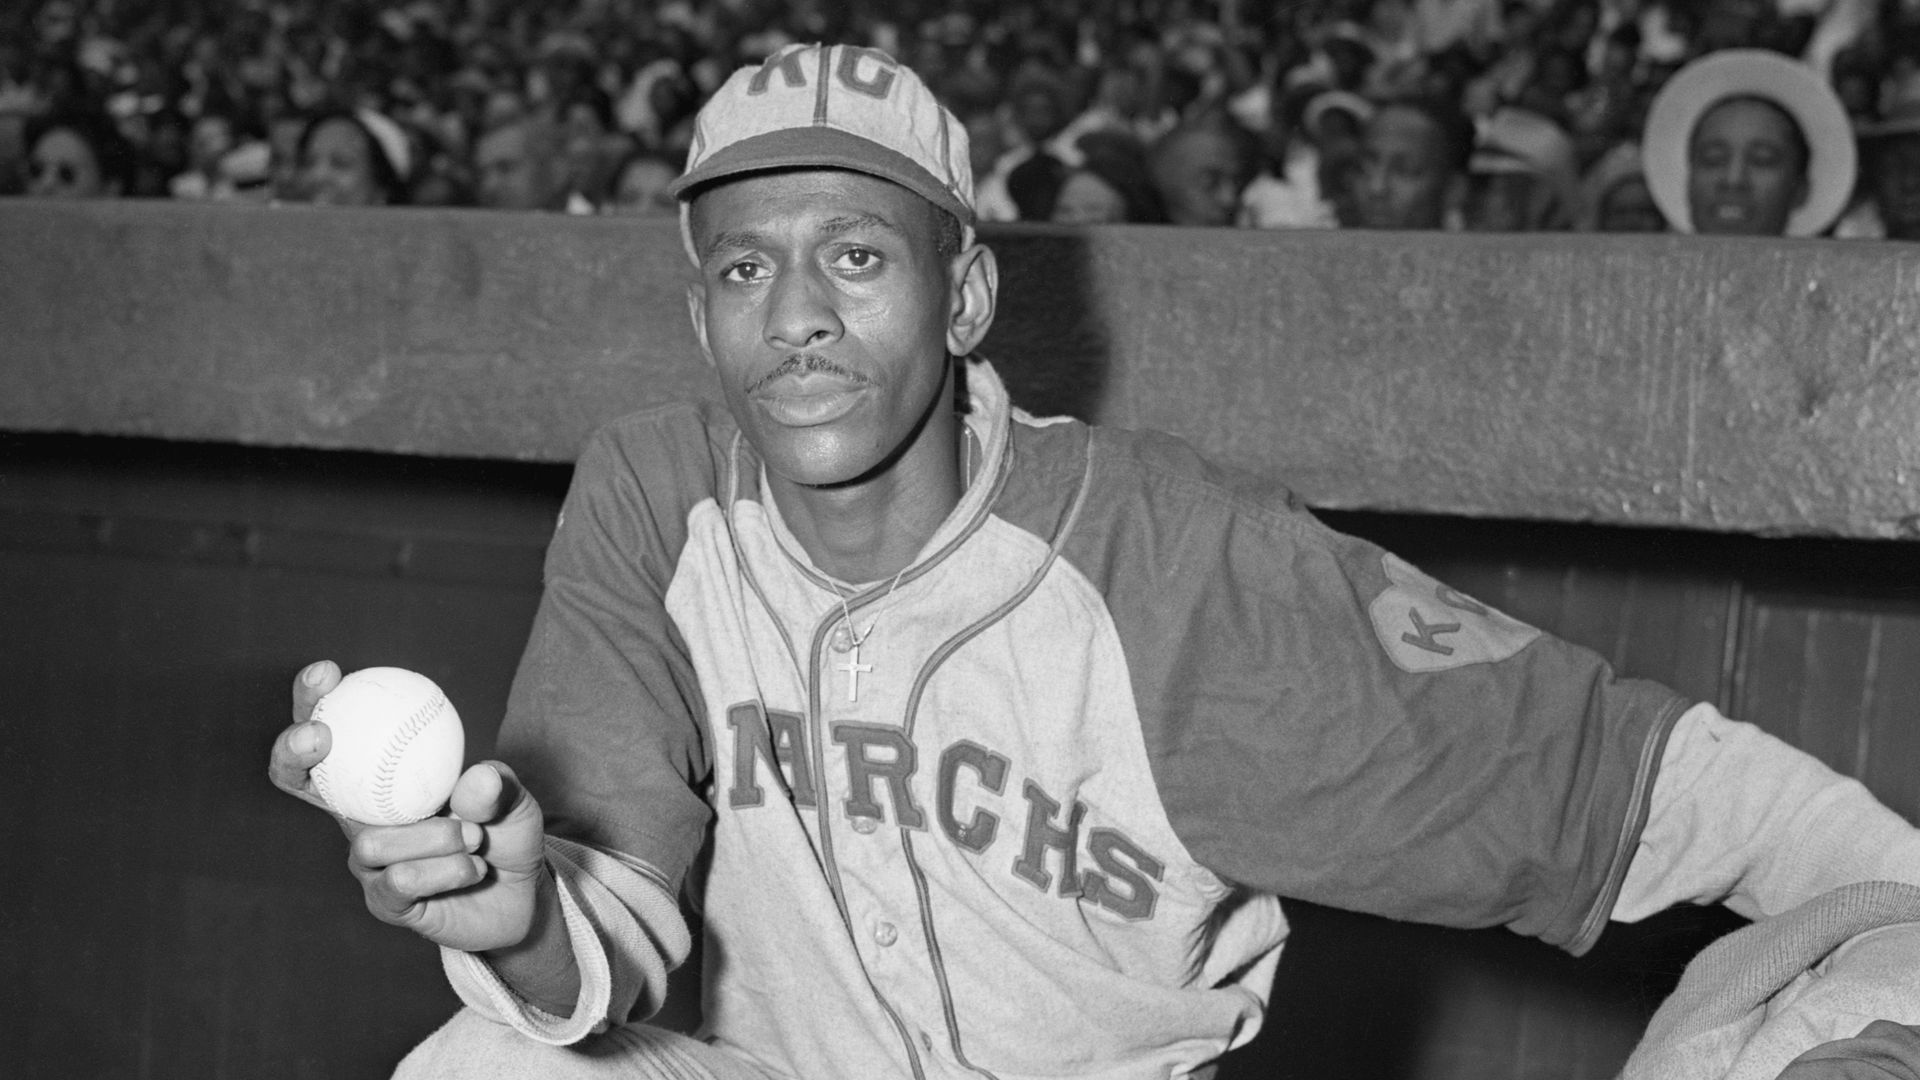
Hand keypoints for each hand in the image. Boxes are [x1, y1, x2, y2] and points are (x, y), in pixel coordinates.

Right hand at [269, 660, 547, 952]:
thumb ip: (495, 785)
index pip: (332, 733)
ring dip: (432, 836)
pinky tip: (473, 867)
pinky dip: (444, 870)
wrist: (520, 894)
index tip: (327, 672)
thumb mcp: (511, 797)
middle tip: (321, 736)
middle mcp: (361, 816)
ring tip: (474, 836)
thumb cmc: (504, 831)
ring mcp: (368, 862)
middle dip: (294, 749)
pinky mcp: (384, 902)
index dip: (313, 701)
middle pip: (295, 778)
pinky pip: (400, 882)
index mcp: (380, 778)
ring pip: (369, 842)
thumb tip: (475, 778)